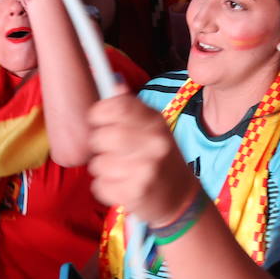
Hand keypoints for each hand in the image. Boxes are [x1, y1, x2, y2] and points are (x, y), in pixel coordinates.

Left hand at [87, 94, 197, 224]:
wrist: (181, 197)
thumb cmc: (160, 158)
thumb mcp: (153, 127)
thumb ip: (131, 107)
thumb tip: (114, 82)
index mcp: (155, 122)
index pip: (117, 106)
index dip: (100, 113)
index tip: (101, 120)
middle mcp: (153, 142)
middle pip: (102, 136)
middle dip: (101, 145)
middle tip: (114, 150)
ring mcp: (146, 169)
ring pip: (98, 164)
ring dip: (104, 169)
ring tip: (122, 171)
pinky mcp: (136, 193)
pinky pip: (100, 186)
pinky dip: (106, 189)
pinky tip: (123, 186)